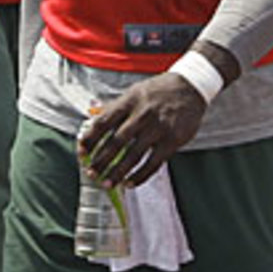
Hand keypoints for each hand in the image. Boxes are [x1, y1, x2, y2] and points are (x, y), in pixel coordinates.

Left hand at [79, 73, 206, 187]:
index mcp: (129, 101)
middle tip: (90, 172)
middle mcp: (141, 114)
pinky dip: (140, 175)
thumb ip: (115, 107)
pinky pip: (153, 163)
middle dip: (101, 160)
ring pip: (133, 155)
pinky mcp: (172, 141)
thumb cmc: (158, 91)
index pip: (104, 122)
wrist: (191, 88)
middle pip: (116, 141)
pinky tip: (129, 183)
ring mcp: (157, 128)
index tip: (81, 151)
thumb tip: (92, 119)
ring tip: (106, 183)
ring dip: (118, 172)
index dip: (90, 138)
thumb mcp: (134, 92)